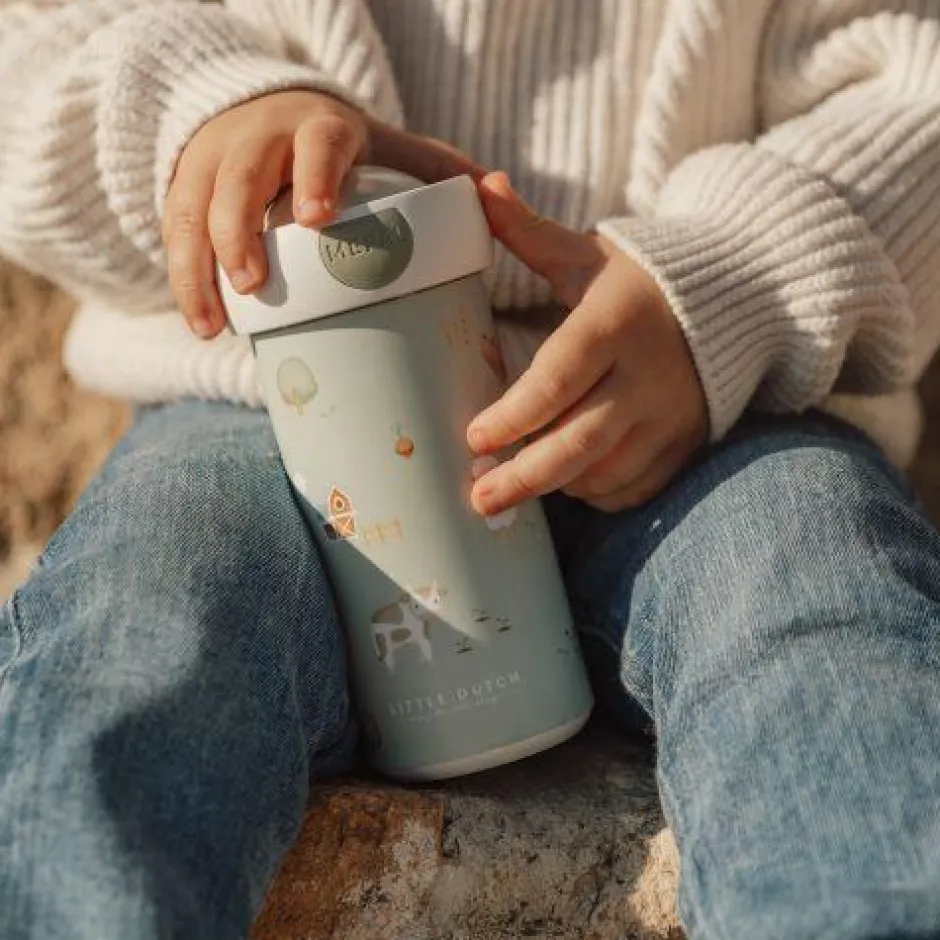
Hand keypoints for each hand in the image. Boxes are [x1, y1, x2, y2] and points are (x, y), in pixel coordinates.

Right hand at [164, 89, 483, 338]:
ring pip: (192, 205)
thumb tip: (493, 190)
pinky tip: (200, 320)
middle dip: (238, 231)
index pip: (317, 142)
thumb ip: (433, 166)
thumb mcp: (385, 146)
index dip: (316, 175)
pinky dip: (183, 276)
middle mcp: (260, 136)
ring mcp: (216, 157)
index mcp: (319, 126)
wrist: (261, 110)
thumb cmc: (337, 146)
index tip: (317, 218)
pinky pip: (172, 227)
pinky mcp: (184, 182)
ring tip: (214, 326)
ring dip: (197, 267)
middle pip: (240, 177)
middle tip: (253, 286)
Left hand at [467, 173, 707, 513]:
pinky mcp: (688, 442)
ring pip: (605, 472)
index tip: (474, 438)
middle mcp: (648, 374)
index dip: (514, 415)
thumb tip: (477, 186)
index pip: (558, 378)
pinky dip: (598, 493)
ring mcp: (673, 414)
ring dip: (558, 485)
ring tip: (517, 484)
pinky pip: (636, 487)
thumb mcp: (588, 254)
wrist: (741, 297)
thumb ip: (530, 231)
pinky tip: (569, 484)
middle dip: (524, 478)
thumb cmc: (642, 279)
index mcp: (616, 322)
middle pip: (579, 442)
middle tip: (479, 499)